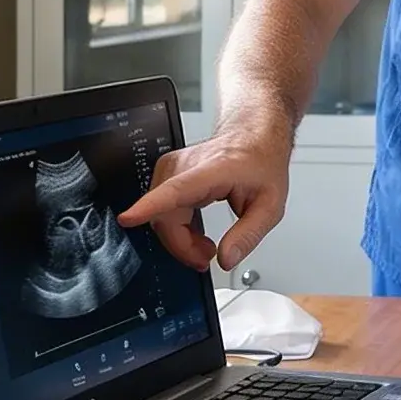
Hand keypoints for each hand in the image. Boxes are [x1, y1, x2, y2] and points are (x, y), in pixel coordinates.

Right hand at [116, 118, 288, 272]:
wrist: (254, 139)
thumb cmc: (261, 164)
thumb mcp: (271, 206)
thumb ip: (248, 235)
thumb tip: (226, 259)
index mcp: (213, 170)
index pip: (175, 189)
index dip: (149, 206)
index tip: (129, 218)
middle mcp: (186, 165)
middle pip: (165, 216)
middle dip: (182, 246)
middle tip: (207, 258)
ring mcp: (173, 168)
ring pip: (160, 216)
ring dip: (179, 239)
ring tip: (206, 246)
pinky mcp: (168, 174)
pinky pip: (161, 210)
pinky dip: (175, 228)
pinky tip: (195, 233)